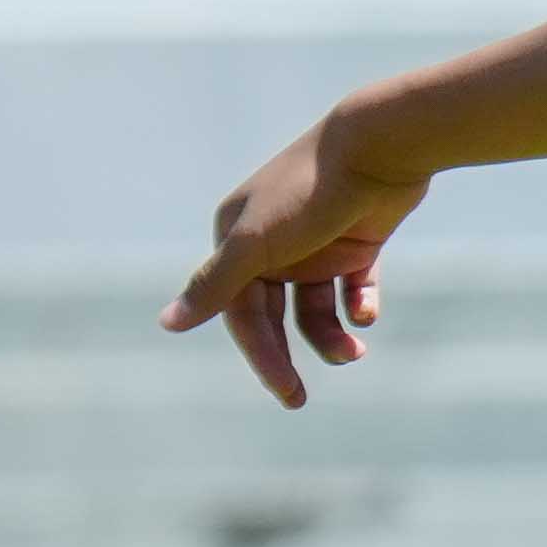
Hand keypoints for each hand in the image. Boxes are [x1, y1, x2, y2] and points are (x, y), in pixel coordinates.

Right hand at [162, 106, 431, 411]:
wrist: (378, 147)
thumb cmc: (311, 192)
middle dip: (287, 355)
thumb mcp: (258, 243)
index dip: (260, 353)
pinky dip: (359, 306)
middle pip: (273, 315)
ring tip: (353, 349)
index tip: (286, 390)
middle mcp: (271, 243)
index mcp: (237, 239)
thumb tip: (168, 323)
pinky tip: (365, 311)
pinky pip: (353, 288)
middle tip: (297, 399)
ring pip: (315, 308)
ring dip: (331, 335)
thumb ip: (215, 285)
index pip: (240, 312)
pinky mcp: (357, 240)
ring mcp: (315, 243)